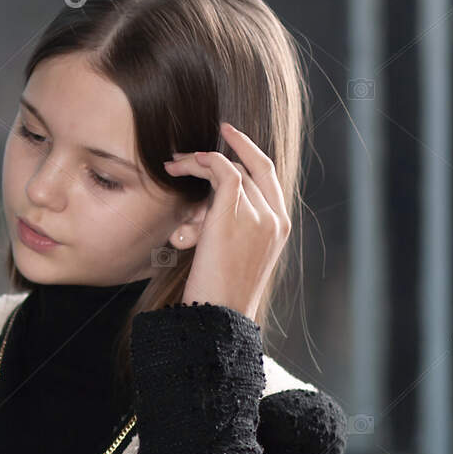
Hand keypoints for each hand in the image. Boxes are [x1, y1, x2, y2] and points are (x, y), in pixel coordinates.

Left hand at [163, 121, 290, 321]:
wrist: (218, 317)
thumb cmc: (217, 297)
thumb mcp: (230, 259)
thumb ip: (229, 231)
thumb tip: (203, 213)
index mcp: (279, 228)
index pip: (269, 176)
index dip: (248, 152)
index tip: (227, 136)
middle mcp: (275, 218)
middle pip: (251, 168)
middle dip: (219, 154)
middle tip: (189, 152)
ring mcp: (259, 215)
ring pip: (231, 169)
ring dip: (199, 163)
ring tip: (172, 166)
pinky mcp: (234, 215)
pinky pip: (221, 171)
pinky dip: (200, 163)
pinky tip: (178, 168)